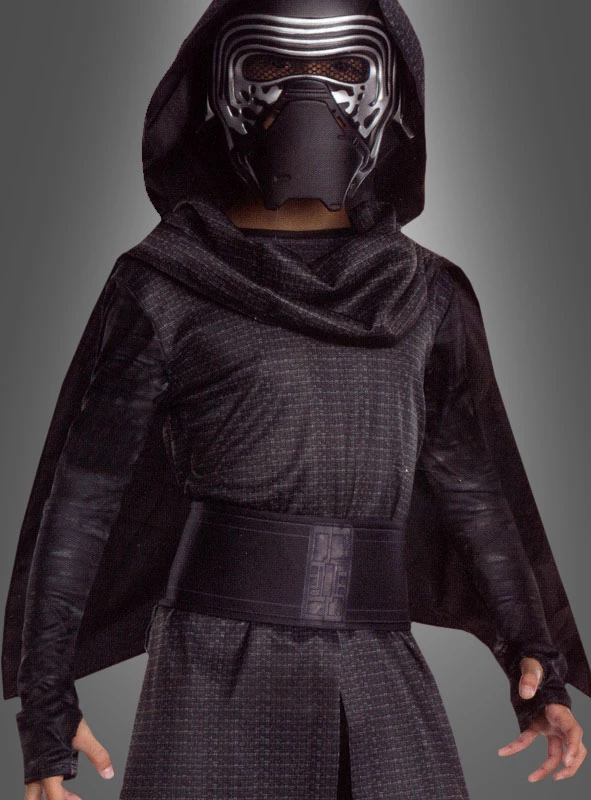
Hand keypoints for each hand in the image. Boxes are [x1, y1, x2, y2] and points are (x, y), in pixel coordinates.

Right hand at [23, 717, 114, 799]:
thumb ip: (98, 755)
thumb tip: (109, 773)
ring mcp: (33, 767)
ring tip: (70, 795)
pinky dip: (49, 786)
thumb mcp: (83, 738)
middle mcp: (36, 772)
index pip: (55, 799)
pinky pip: (36, 782)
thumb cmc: (61, 718)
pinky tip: (62, 778)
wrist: (44, 702)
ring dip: (51, 796)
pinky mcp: (33, 761)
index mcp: (47, 770)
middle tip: (74, 798)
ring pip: (34, 794)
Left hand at [498, 657, 586, 781]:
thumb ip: (530, 677)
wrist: (530, 665)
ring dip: (547, 768)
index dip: (574, 748)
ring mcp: (549, 726)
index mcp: (561, 710)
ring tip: (532, 778)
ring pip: (556, 753)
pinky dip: (516, 747)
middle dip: (570, 766)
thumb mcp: (533, 667)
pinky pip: (529, 741)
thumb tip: (525, 692)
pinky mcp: (537, 725)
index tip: (567, 761)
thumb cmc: (535, 665)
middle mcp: (559, 722)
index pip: (575, 732)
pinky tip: (502, 751)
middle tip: (557, 776)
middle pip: (574, 750)